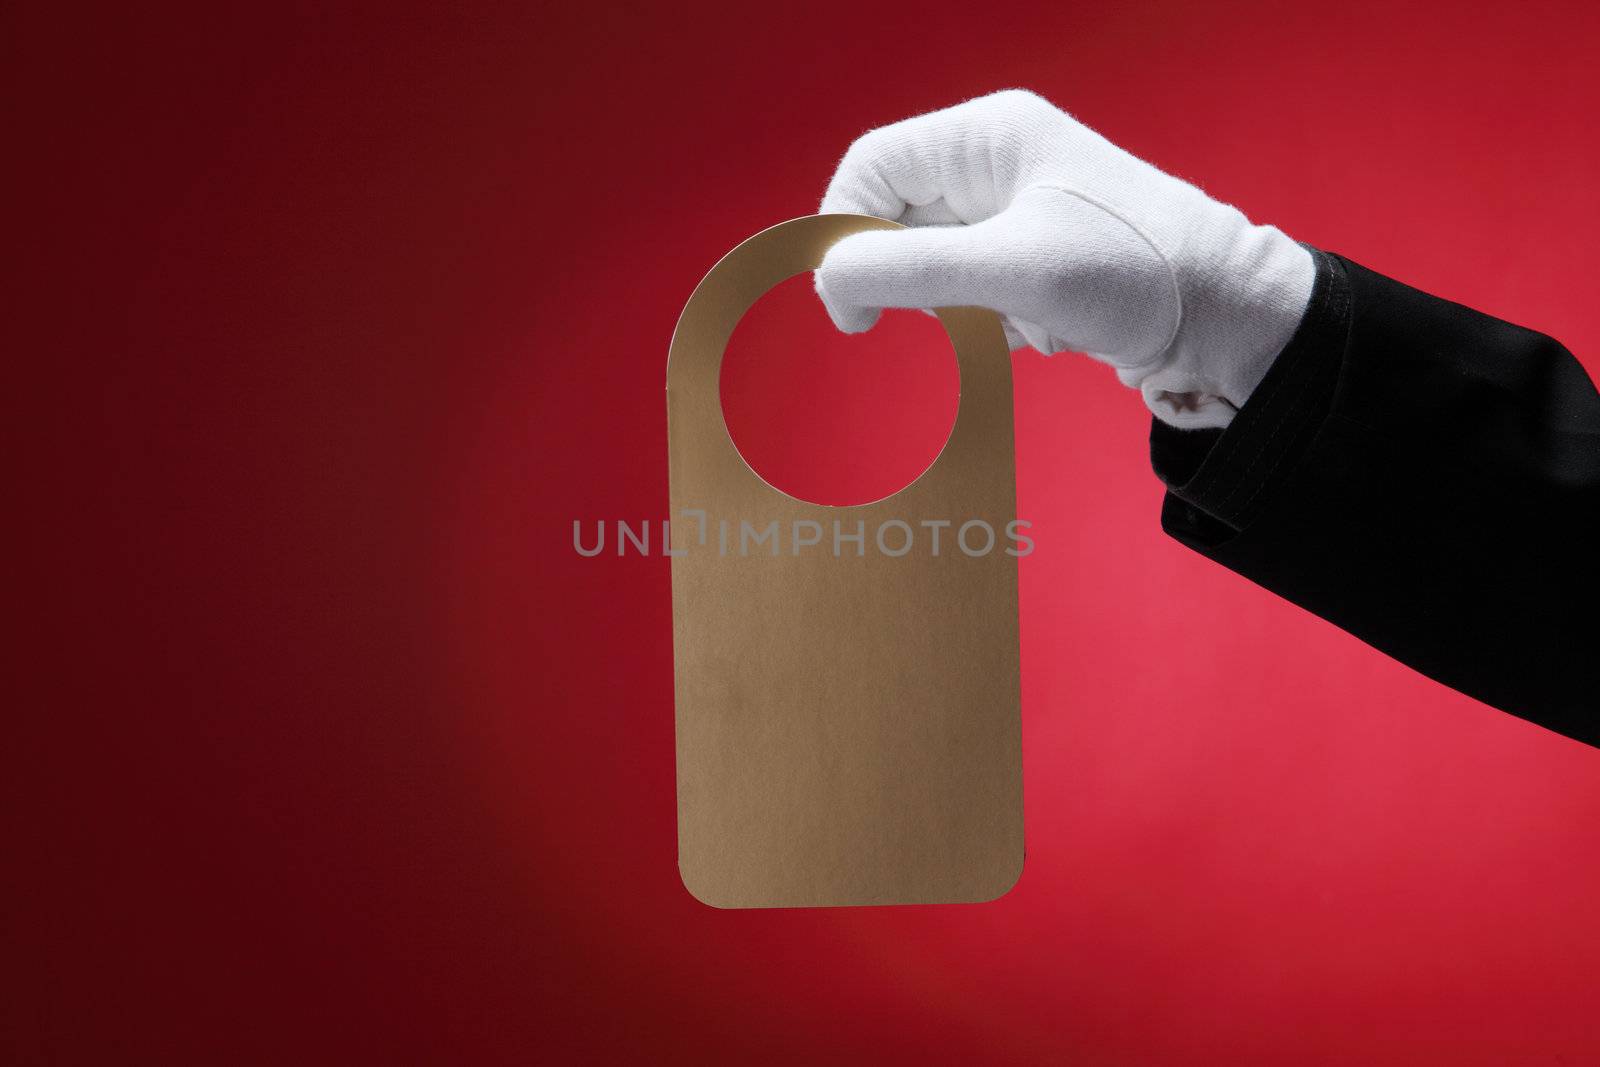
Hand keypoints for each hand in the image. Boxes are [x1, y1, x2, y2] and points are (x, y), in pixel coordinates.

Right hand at [814, 90, 1313, 427]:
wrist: (1227, 318)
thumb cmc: (1133, 274)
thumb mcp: (1012, 269)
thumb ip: (910, 269)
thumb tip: (830, 278)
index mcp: (988, 136)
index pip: (872, 168)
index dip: (844, 234)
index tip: (850, 311)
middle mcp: (996, 164)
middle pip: (898, 222)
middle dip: (924, 284)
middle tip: (972, 315)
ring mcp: (1016, 212)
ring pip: (934, 267)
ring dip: (968, 311)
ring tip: (1030, 321)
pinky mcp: (1034, 259)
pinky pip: (975, 294)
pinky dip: (998, 325)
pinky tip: (1050, 330)